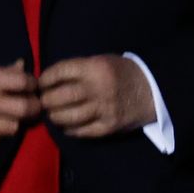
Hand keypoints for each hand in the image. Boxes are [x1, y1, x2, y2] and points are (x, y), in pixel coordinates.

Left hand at [39, 55, 156, 137]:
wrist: (152, 90)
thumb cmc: (122, 72)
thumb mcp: (101, 61)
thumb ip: (78, 69)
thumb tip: (50, 79)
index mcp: (95, 68)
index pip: (61, 72)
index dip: (46, 78)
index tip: (41, 83)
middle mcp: (98, 88)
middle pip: (62, 97)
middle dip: (47, 100)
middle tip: (43, 101)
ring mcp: (104, 109)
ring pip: (70, 117)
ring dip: (55, 117)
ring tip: (52, 114)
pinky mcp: (109, 126)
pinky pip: (83, 131)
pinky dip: (71, 130)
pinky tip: (66, 126)